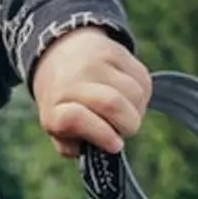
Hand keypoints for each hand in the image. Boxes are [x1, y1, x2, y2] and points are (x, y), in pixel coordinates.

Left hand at [28, 26, 150, 158]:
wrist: (61, 56)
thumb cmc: (64, 105)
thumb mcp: (59, 131)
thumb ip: (74, 146)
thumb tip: (103, 148)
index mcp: (54, 108)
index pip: (75, 118)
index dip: (101, 134)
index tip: (115, 145)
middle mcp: (71, 80)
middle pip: (113, 104)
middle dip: (127, 125)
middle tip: (121, 129)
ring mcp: (94, 62)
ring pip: (134, 93)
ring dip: (136, 110)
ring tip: (123, 112)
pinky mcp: (116, 50)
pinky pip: (143, 80)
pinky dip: (142, 95)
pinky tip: (128, 96)